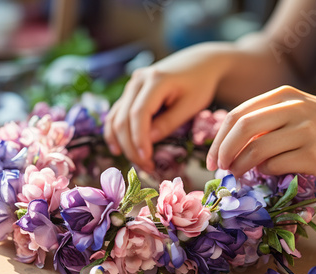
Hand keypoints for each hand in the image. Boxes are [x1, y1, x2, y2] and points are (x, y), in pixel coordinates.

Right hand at [104, 43, 232, 171]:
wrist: (199, 63)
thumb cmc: (200, 84)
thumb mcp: (191, 105)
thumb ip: (169, 122)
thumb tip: (148, 141)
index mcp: (155, 80)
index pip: (139, 114)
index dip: (139, 139)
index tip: (147, 158)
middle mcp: (138, 80)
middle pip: (123, 118)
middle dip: (131, 146)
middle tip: (146, 166)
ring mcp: (131, 85)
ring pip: (116, 117)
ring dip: (121, 142)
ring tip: (137, 162)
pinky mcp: (130, 92)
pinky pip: (117, 114)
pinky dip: (115, 132)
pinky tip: (118, 149)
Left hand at [206, 85, 315, 178]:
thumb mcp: (296, 111)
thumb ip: (264, 121)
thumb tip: (226, 146)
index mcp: (283, 95)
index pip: (237, 114)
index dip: (219, 138)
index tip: (212, 157)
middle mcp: (293, 108)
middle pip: (242, 129)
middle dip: (223, 151)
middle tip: (218, 168)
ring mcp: (305, 131)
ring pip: (257, 150)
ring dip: (241, 166)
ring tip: (238, 174)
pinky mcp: (314, 155)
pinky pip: (275, 166)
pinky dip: (264, 172)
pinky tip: (267, 172)